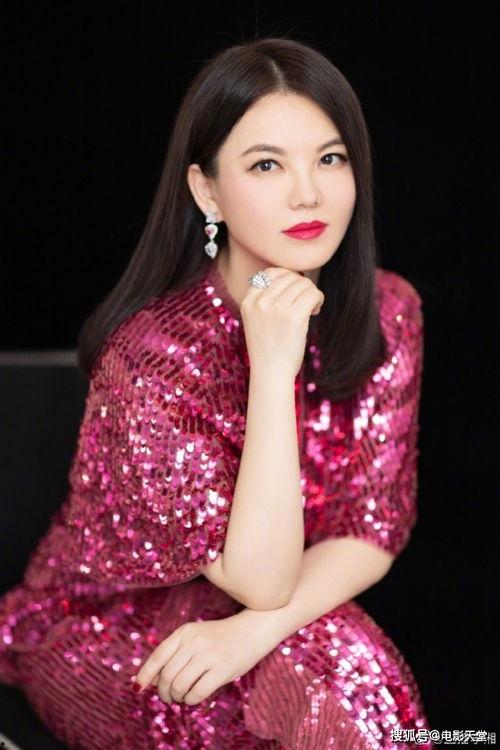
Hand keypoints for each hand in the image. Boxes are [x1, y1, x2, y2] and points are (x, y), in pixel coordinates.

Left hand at [132, 612, 276, 705]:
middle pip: (167, 675)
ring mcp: (209, 654)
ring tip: (181, 697)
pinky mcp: (223, 669)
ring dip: (177, 697)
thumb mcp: (196, 638)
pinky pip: (197, 693)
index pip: (158, 655)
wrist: (253, 629)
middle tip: (168, 697)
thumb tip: (152, 681)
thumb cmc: (220, 637)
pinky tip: (193, 697)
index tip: (138, 687)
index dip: (145, 674)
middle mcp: (195, 641)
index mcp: (185, 631)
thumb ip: (175, 654)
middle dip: (163, 691)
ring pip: (180, 685)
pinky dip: (191, 700)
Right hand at [241, 267, 323, 379]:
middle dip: (302, 286)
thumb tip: (293, 276)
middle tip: (305, 303)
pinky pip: (313, 294)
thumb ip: (265, 299)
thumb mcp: (256, 319)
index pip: (271, 273)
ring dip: (311, 293)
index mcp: (249, 301)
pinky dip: (318, 299)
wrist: (270, 372)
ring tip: (310, 308)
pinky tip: (316, 310)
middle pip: (290, 277)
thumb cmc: (268, 348)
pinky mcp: (293, 317)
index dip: (288, 278)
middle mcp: (260, 302)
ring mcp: (276, 308)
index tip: (294, 292)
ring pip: (303, 284)